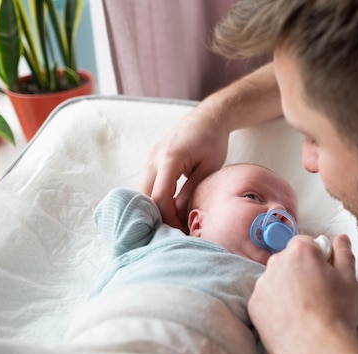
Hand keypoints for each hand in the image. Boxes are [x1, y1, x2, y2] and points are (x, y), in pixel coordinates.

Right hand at [140, 102, 229, 230]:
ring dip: (155, 208)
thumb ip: (192, 192)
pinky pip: (148, 184)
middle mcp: (153, 158)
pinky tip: (169, 209)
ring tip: (173, 222)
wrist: (207, 118)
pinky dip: (156, 198)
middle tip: (174, 231)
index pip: (160, 197)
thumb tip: (179, 216)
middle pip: (145, 196)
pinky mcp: (152, 160)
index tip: (181, 230)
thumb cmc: (212, 142)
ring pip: (144, 192)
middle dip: (158, 216)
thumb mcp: (208, 169)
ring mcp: (150, 158)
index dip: (168, 218)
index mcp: (169, 159)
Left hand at [249, 234, 357, 353]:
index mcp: (300, 251)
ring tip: (304, 309)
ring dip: (286, 287)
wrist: (316, 348)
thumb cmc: (336, 312)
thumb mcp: (349, 279)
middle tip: (317, 293)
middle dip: (301, 270)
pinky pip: (266, 298)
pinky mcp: (254, 305)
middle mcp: (276, 263)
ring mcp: (262, 284)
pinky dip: (275, 305)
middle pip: (289, 259)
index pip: (307, 242)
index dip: (318, 256)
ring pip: (276, 279)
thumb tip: (341, 239)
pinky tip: (290, 319)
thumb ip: (344, 253)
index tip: (325, 273)